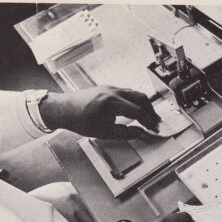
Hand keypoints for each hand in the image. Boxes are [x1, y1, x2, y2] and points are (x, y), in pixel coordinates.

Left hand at [39, 86, 159, 138]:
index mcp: (112, 103)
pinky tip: (135, 111)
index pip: (138, 111)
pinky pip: (127, 92)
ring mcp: (111, 88)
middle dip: (151, 111)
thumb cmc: (81, 121)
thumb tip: (140, 133)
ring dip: (144, 105)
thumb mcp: (104, 133)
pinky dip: (135, 101)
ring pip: (135, 93)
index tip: (153, 129)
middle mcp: (113, 92)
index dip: (148, 122)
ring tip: (148, 117)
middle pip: (141, 98)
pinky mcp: (108, 88)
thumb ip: (125, 134)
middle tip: (155, 122)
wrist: (65, 109)